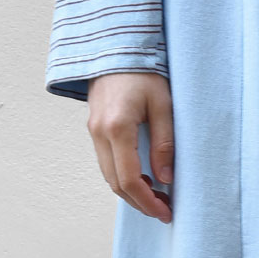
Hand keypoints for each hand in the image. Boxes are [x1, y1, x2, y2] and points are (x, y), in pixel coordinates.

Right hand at [86, 72, 174, 223]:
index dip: (147, 202)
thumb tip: (165, 179)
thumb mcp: (163, 104)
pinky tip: (143, 178)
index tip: (165, 212)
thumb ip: (164, 143)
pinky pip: (107, 162)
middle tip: (164, 211)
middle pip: (116, 184)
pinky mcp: (95, 128)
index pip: (129, 180)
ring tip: (157, 198)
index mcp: (117, 128)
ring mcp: (93, 130)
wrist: (116, 45)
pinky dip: (123, 177)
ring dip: (131, 192)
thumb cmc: (143, 70)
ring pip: (109, 175)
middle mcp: (99, 132)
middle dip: (140, 203)